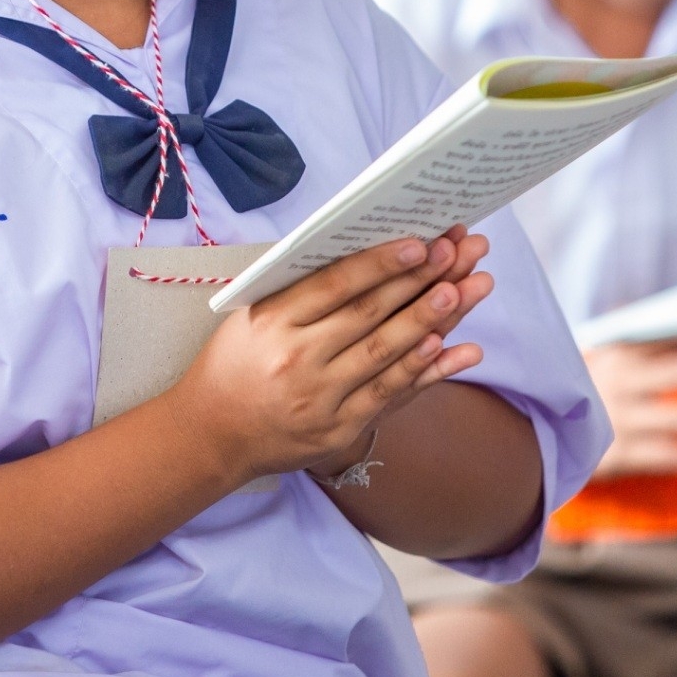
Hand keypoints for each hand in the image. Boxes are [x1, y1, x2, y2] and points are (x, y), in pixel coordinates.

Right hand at [167, 229, 494, 487]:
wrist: (211, 435)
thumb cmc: (233, 365)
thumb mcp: (251, 317)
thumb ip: (299, 291)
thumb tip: (364, 259)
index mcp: (272, 322)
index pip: (334, 285)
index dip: (380, 263)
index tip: (420, 241)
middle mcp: (297, 359)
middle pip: (368, 314)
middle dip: (419, 280)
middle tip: (458, 252)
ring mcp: (320, 399)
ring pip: (385, 353)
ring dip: (430, 319)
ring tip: (466, 288)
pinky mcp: (338, 430)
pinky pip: (388, 396)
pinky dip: (421, 371)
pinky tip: (449, 347)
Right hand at [585, 340, 676, 478]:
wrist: (546, 433)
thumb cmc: (595, 391)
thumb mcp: (607, 361)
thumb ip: (643, 343)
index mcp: (618, 354)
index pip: (664, 339)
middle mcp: (617, 383)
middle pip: (671, 373)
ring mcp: (617, 419)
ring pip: (672, 418)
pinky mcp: (618, 454)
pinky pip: (664, 455)